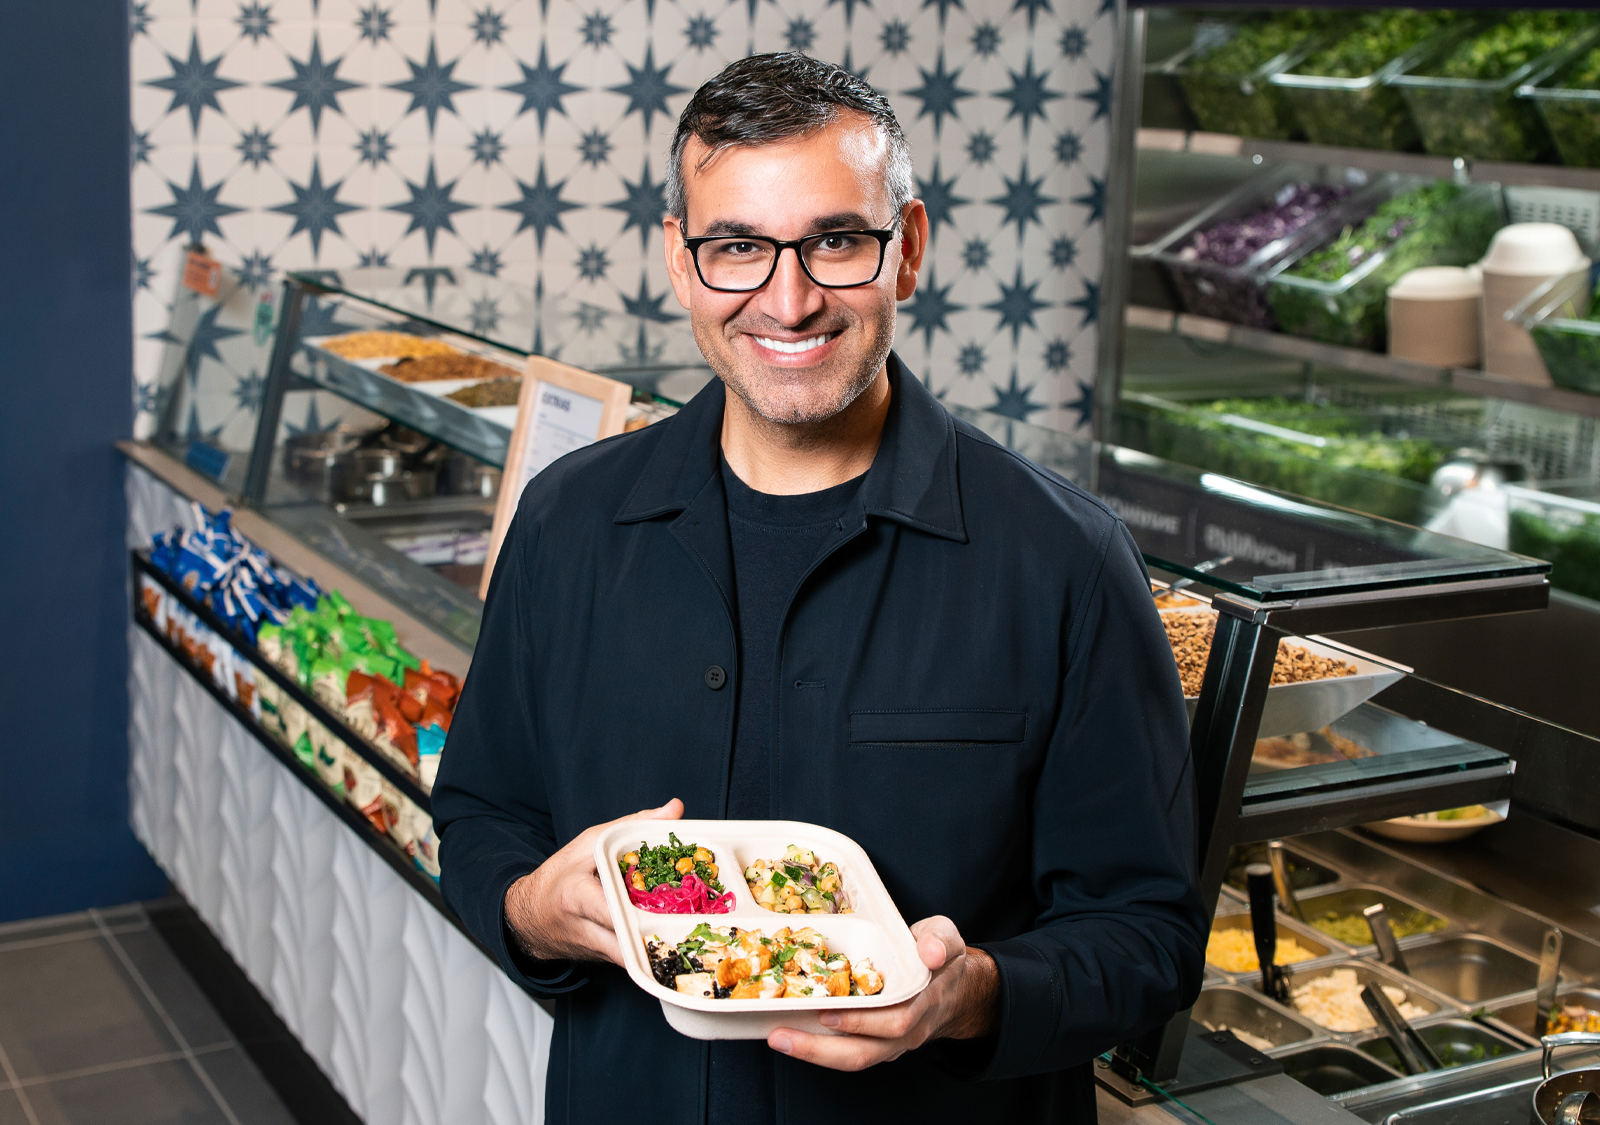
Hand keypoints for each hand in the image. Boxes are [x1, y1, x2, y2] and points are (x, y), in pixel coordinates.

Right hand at [503, 798, 683, 966]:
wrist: (529, 916)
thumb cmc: (560, 876)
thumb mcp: (588, 842)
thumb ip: (632, 826)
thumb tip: (674, 809)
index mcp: (578, 897)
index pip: (610, 910)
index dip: (638, 913)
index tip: (669, 911)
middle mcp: (586, 930)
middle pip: (628, 944)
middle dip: (661, 938)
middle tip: (693, 927)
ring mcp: (596, 951)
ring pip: (633, 957)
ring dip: (661, 946)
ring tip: (691, 933)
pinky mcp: (604, 962)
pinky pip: (632, 957)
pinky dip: (652, 947)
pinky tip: (675, 935)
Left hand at [768, 915, 997, 1071]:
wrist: (955, 989)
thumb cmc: (941, 959)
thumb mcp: (946, 937)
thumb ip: (939, 939)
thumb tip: (929, 951)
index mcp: (923, 1002)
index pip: (895, 1020)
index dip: (861, 1021)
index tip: (828, 1013)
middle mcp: (907, 1030)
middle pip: (865, 1050)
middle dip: (822, 1047)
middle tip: (783, 1033)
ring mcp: (892, 1043)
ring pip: (854, 1058)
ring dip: (814, 1053)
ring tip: (779, 1039)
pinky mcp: (879, 1045)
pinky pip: (850, 1054)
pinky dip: (820, 1050)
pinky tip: (792, 1037)